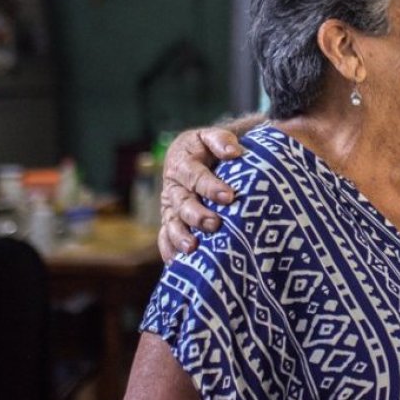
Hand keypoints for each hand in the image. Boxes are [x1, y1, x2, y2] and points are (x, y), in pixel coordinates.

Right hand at [157, 126, 243, 261]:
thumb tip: (234, 152)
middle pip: (182, 202)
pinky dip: (169, 250)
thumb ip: (222, 140)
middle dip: (197, 214)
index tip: (229, 196)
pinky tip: (176, 263)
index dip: (210, 186)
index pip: (195, 175)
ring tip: (192, 247)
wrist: (194, 156)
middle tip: (214, 224)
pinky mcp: (170, 221)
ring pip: (172, 222)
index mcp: (182, 163)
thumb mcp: (212, 137)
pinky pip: (165, 237)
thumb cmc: (209, 148)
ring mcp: (170, 206)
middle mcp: (174, 186)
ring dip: (180, 235)